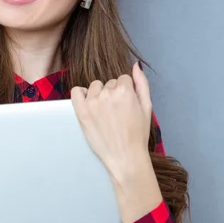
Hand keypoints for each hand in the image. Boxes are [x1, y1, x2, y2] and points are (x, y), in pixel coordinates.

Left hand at [71, 62, 151, 182]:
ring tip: (105, 112)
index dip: (126, 92)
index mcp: (125, 91)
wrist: (125, 156)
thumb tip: (135, 66)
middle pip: (109, 83)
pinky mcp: (81, 112)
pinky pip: (76, 91)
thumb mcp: (147, 107)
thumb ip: (142, 84)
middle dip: (113, 94)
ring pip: (95, 86)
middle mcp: (108, 94)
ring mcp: (93, 102)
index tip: (126, 105)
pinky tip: (89, 104)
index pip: (123, 79)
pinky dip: (81, 94)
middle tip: (117, 113)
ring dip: (99, 94)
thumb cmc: (138, 135)